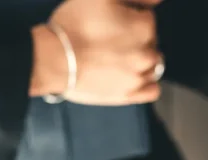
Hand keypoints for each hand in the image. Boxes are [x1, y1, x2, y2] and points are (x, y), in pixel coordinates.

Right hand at [30, 0, 163, 104]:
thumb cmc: (75, 24)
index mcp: (144, 26)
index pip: (147, 17)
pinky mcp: (129, 95)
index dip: (129, 16)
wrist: (54, 59)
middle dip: (135, 37)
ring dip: (141, 58)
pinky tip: (132, 74)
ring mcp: (139, 76)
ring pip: (154, 64)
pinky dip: (147, 82)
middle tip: (109, 38)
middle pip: (150, 41)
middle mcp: (148, 53)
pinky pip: (152, 90)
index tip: (112, 20)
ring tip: (117, 56)